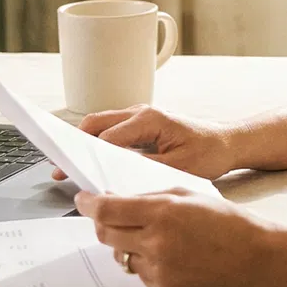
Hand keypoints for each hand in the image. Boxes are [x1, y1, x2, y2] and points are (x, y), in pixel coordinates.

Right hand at [50, 105, 236, 182]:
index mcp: (149, 119)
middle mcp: (141, 112)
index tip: (69, 170)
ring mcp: (139, 117)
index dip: (85, 155)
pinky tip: (91, 164)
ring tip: (68, 167)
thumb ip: (143, 167)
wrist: (227, 143)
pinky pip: (112, 131)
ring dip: (83, 143)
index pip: (107, 136)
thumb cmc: (208, 153)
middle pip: (96, 124)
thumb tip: (113, 173)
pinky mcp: (141, 125)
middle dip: (74, 145)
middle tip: (59, 168)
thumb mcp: (177, 166)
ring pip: (101, 125)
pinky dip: (97, 144)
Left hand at [75, 188, 271, 286]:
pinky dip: (145, 261)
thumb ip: (149, 197)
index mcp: (163, 213)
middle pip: (105, 233)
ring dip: (125, 242)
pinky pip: (139, 272)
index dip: (88, 204)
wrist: (255, 257)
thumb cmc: (225, 221)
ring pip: (119, 254)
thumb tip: (114, 200)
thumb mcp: (188, 194)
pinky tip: (168, 255)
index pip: (107, 210)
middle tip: (110, 215)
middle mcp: (156, 242)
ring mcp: (159, 269)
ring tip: (151, 236)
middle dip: (102, 222)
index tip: (82, 199)